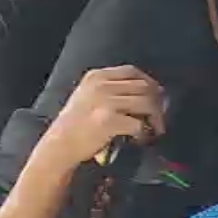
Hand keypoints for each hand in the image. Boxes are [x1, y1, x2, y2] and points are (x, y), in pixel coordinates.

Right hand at [35, 66, 166, 167]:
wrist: (59, 146)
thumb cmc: (75, 125)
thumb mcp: (87, 96)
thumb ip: (111, 90)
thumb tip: (148, 93)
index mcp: (96, 76)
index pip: (132, 71)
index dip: (149, 83)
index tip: (156, 97)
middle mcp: (101, 85)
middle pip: (143, 86)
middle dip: (156, 103)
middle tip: (158, 119)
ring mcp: (105, 101)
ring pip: (146, 103)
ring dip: (155, 118)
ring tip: (154, 130)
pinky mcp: (109, 121)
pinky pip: (139, 124)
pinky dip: (145, 133)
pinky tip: (141, 139)